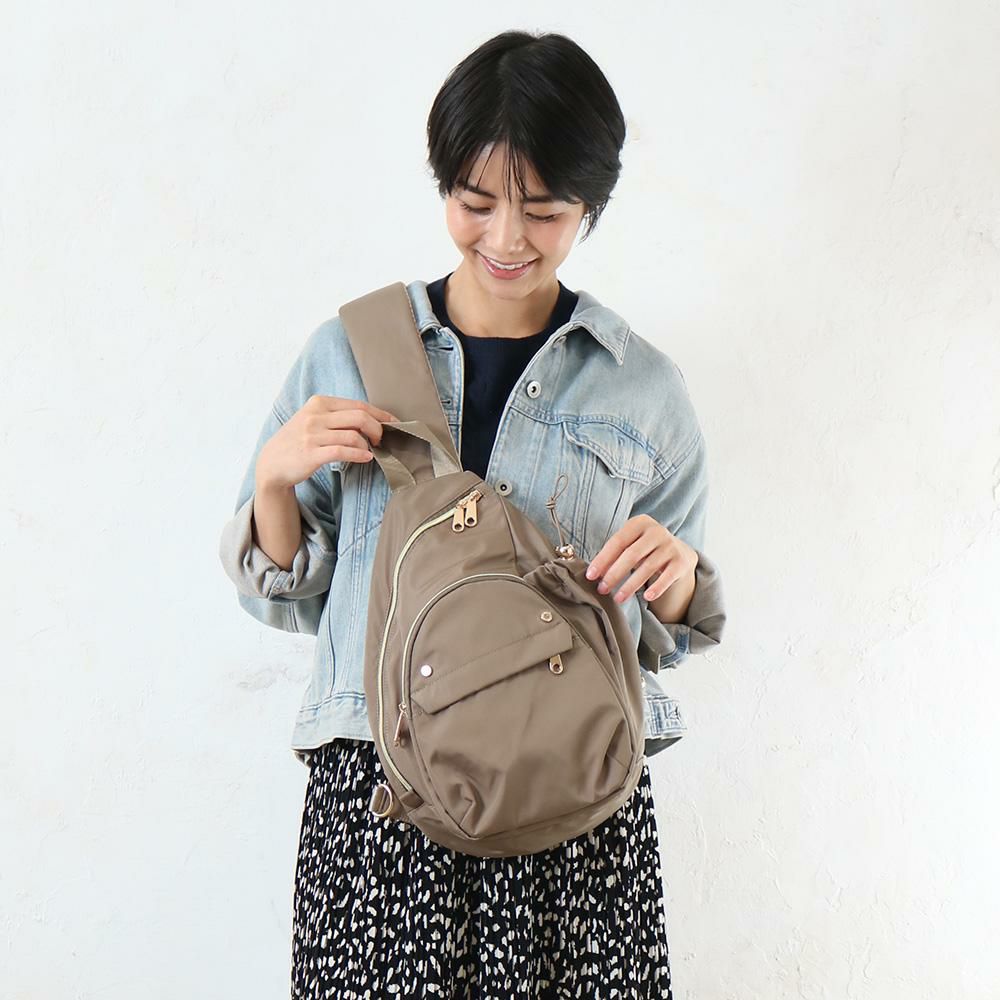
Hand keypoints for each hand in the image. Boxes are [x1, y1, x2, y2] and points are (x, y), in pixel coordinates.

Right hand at [256, 395, 399, 491]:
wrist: (272, 463)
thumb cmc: (298, 441)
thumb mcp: (314, 420)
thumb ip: (338, 417)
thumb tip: (371, 420)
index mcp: (319, 403)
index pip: (358, 405)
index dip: (380, 414)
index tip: (393, 423)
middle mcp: (315, 415)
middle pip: (360, 417)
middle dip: (378, 429)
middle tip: (382, 440)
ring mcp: (312, 434)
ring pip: (354, 435)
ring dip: (368, 444)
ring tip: (371, 450)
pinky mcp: (312, 453)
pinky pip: (343, 451)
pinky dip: (359, 454)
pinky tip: (366, 458)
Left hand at [584, 514, 697, 604]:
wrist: (678, 551)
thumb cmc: (644, 548)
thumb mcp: (631, 542)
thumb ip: (614, 553)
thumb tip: (594, 574)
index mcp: (640, 522)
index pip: (618, 541)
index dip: (603, 559)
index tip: (590, 576)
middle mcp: (657, 531)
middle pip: (632, 555)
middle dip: (614, 574)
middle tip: (602, 589)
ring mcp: (671, 545)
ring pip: (648, 567)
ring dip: (630, 585)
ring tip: (618, 598)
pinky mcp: (681, 561)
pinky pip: (667, 577)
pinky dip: (657, 587)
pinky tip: (646, 597)